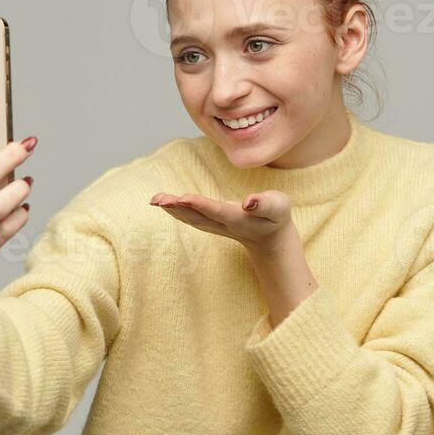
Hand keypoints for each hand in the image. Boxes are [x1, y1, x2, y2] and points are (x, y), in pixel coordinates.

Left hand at [148, 188, 292, 252]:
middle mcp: (223, 225)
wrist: (270, 237)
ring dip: (172, 210)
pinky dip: (175, 211)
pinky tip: (163, 202)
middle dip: (178, 208)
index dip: (200, 205)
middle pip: (197, 217)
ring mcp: (215, 226)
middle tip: (158, 199)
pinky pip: (190, 218)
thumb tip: (249, 201)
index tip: (183, 198)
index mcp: (238, 219)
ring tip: (155, 199)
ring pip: (191, 218)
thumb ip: (264, 204)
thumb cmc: (275, 216)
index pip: (216, 211)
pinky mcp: (210, 223)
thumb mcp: (278, 206)